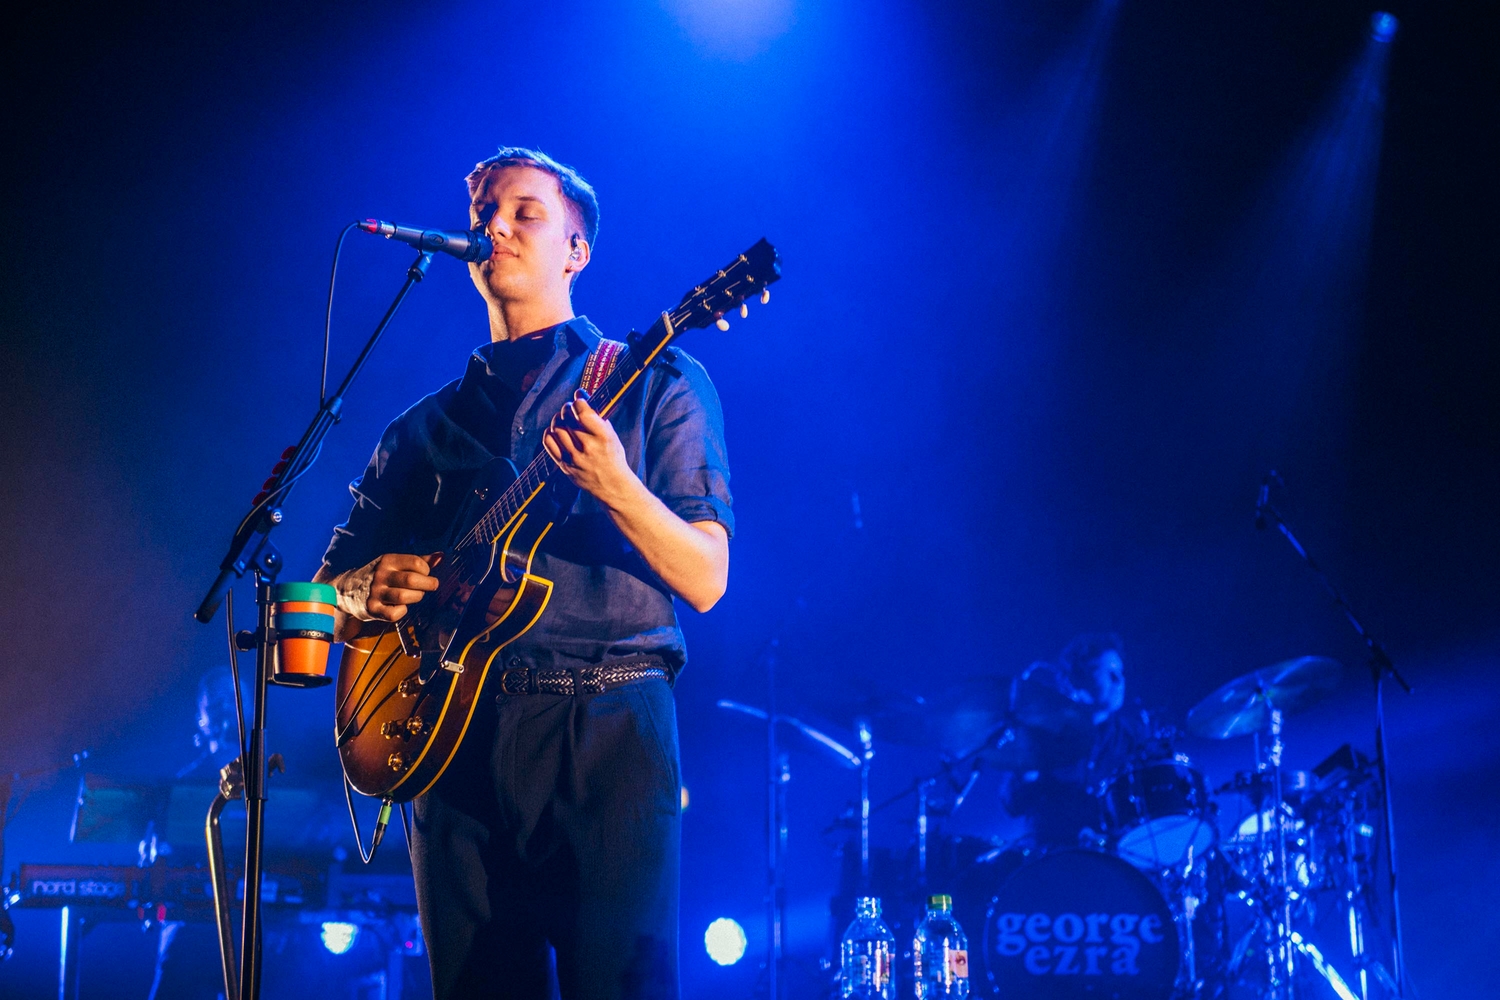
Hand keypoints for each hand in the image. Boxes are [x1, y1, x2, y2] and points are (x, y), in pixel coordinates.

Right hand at [337, 552, 440, 623]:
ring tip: (416, 595)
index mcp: (387, 560)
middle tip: (430, 586)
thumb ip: (418, 561)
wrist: (346, 589)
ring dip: (417, 597)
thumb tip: (441, 557)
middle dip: (428, 584)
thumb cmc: (378, 576)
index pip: (416, 563)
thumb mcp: (394, 563)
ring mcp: (375, 593)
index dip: (427, 570)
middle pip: (412, 580)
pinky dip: (402, 611)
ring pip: (405, 597)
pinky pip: (395, 613)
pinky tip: (401, 607)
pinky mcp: (372, 609)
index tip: (426, 574)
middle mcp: (381, 575)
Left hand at [541, 390, 636, 506]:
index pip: (583, 411)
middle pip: (567, 417)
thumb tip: (580, 395)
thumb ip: (597, 417)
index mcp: (603, 437)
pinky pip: (548, 441)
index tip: (579, 399)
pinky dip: (550, 432)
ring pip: (557, 428)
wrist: (612, 486)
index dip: (578, 401)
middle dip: (567, 408)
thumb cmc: (612, 457)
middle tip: (570, 408)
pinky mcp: (564, 465)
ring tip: (564, 419)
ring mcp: (574, 457)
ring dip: (559, 419)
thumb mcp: (611, 435)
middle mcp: (587, 447)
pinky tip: (557, 431)